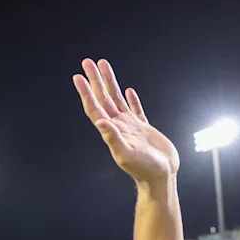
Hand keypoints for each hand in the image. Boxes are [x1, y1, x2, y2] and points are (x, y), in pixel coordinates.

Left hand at [73, 59, 179, 184]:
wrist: (161, 177)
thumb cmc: (144, 169)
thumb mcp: (126, 154)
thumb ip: (113, 138)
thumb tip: (101, 122)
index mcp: (112, 130)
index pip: (95, 107)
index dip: (86, 92)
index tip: (78, 77)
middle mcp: (118, 126)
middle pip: (103, 98)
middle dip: (95, 80)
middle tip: (87, 62)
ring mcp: (130, 126)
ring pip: (117, 99)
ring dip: (109, 83)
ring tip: (104, 66)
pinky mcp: (144, 129)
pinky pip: (136, 110)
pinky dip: (132, 100)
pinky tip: (129, 91)